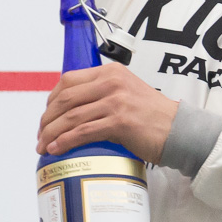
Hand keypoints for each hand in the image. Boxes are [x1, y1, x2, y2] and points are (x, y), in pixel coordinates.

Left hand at [37, 64, 179, 163]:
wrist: (180, 130)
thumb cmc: (154, 117)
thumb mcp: (127, 93)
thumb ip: (103, 94)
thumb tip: (73, 112)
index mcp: (111, 72)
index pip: (68, 80)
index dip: (51, 100)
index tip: (46, 117)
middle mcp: (112, 82)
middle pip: (65, 98)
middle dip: (47, 119)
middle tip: (41, 135)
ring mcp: (116, 101)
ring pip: (70, 116)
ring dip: (51, 133)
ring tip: (43, 146)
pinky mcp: (119, 121)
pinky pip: (82, 132)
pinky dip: (65, 141)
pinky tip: (57, 149)